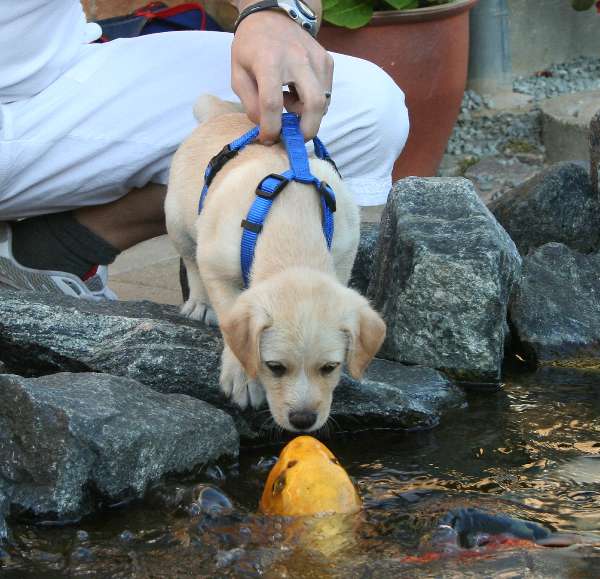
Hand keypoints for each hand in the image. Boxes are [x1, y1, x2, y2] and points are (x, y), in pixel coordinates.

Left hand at [231, 10, 332, 142]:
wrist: (272, 16)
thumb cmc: (251, 47)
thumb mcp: (238, 73)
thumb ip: (250, 102)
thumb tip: (265, 126)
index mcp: (269, 61)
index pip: (273, 103)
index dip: (271, 127)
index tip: (269, 138)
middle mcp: (297, 59)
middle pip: (314, 104)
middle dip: (306, 130)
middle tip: (295, 138)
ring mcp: (317, 59)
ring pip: (323, 102)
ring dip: (307, 114)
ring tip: (289, 104)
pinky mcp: (327, 61)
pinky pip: (326, 93)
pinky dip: (313, 102)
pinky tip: (298, 92)